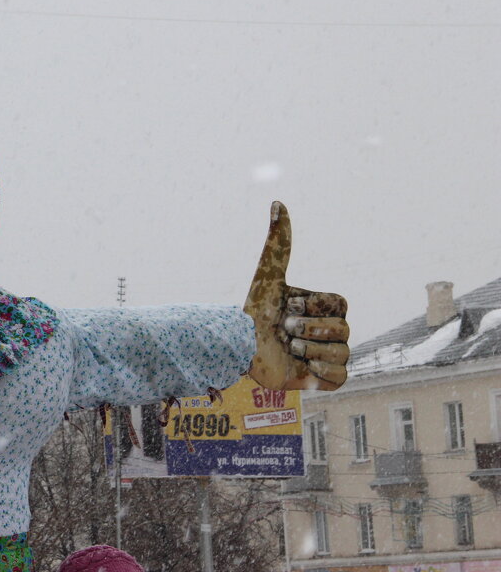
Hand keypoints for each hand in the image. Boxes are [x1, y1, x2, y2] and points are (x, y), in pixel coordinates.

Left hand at [243, 201, 349, 390]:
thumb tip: (277, 203)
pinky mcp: (327, 380)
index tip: (288, 306)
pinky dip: (318, 372)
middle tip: (284, 329)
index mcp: (326, 307)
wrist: (241, 347)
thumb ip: (278, 244)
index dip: (313, 306)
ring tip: (287, 348)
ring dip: (307, 350)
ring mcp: (332, 355)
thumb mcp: (268, 276)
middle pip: (342, 329)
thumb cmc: (255, 311)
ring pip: (340, 353)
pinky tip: (299, 367)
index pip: (340, 304)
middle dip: (307, 328)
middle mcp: (333, 330)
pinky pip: (339, 376)